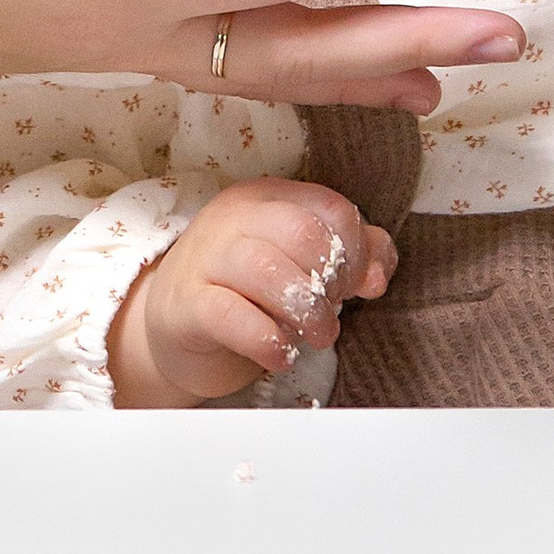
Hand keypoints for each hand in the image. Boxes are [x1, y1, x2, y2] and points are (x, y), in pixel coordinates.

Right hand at [0, 0, 520, 177]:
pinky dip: (340, 65)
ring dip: (394, 53)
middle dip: (410, 14)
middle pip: (295, 32)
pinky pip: (258, 67)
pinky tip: (401, 68)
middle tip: (516, 3)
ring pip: (287, 63)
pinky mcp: (133, 39)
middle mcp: (132, 14)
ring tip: (495, 43)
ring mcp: (136, 40)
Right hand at [108, 181, 389, 407]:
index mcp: (268, 199)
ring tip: (315, 337)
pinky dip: (267, 340)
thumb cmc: (247, 293)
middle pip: (301, 232)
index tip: (353, 287)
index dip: (356, 252)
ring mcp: (206, 258)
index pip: (330, 208)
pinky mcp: (187, 304)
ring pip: (265, 268)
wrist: (175, 327)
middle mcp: (234, 218)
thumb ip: (348, 258)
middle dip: (331, 282)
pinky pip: (231, 316)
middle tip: (331, 316)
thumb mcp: (298, 265)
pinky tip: (280, 355)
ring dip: (306, 312)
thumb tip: (378, 273)